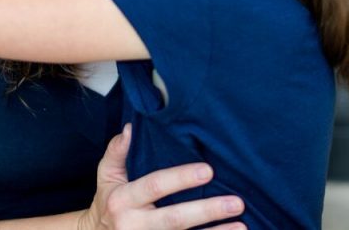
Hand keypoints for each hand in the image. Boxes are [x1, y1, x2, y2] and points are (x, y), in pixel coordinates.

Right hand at [79, 124, 244, 229]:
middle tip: (236, 202)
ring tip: (241, 225)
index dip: (181, 178)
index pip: (155, 186)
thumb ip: (117, 152)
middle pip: (175, 219)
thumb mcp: (106, 175)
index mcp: (123, 200)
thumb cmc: (108, 202)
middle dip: (206, 210)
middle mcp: (134, 225)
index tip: (208, 171)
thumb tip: (131, 129)